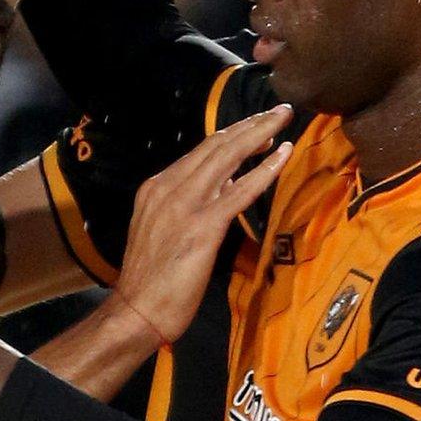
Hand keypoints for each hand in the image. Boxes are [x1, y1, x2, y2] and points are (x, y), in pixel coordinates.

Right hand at [116, 105, 293, 342]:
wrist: (136, 309)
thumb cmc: (151, 279)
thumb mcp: (163, 228)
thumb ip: (190, 203)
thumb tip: (225, 184)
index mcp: (158, 186)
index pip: (201, 150)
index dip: (233, 135)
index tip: (257, 127)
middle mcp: (169, 187)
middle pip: (217, 144)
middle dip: (250, 123)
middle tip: (278, 110)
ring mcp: (185, 204)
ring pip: (228, 156)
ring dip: (260, 133)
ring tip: (283, 119)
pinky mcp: (203, 225)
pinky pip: (241, 190)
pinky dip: (265, 169)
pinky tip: (284, 153)